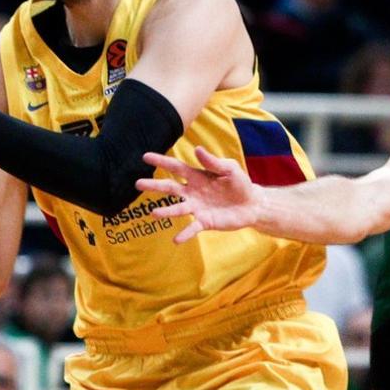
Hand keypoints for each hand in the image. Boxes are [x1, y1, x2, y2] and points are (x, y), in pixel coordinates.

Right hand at [136, 146, 262, 242]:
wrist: (251, 205)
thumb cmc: (239, 183)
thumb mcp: (229, 168)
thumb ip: (213, 161)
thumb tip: (197, 149)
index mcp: (197, 176)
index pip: (175, 167)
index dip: (161, 161)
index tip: (145, 157)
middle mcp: (192, 192)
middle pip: (170, 188)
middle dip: (154, 186)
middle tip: (137, 183)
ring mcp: (197, 207)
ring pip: (178, 209)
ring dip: (166, 211)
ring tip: (153, 213)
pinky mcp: (205, 221)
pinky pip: (192, 228)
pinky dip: (184, 234)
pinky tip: (176, 240)